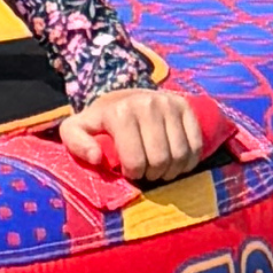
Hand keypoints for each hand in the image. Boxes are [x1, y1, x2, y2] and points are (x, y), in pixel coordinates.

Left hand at [58, 84, 206, 184]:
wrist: (123, 98)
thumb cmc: (101, 122)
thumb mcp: (77, 129)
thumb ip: (76, 143)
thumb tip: (96, 157)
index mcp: (120, 112)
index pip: (135, 161)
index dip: (133, 174)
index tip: (128, 171)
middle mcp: (147, 104)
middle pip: (160, 160)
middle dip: (152, 174)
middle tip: (145, 172)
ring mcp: (169, 103)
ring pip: (180, 155)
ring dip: (171, 171)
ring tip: (159, 169)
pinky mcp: (186, 106)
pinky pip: (196, 146)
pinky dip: (188, 162)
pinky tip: (175, 162)